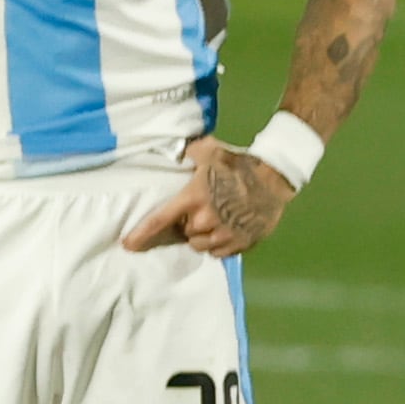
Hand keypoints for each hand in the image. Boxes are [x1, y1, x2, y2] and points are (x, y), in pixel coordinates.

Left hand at [122, 135, 295, 258]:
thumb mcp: (210, 150)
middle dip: (186, 226)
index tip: (128, 245)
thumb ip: (189, 153)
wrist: (276, 176)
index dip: (141, 235)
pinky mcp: (242, 243)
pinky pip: (219, 253)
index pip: (159, 220)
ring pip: (200, 246)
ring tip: (211, 224)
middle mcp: (205, 220)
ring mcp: (225, 234)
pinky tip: (224, 232)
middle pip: (184, 234)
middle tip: (196, 213)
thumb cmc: (240, 163)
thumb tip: (176, 151)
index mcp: (193, 198)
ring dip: (201, 237)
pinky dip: (218, 245)